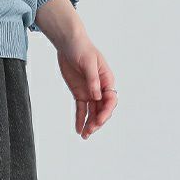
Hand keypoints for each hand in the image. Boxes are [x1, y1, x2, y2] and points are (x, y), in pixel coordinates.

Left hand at [34, 0, 117, 138]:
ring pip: (92, 112)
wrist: (69, 44)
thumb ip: (93, 80)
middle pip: (102, 109)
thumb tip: (96, 96)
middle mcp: (100, 88)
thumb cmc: (81, 48)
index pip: (111, 100)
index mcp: (107, 80)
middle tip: (89, 132)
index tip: (98, 120)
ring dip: (89, 124)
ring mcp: (90, 91)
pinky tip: (78, 129)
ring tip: (84, 135)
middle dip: (97, 121)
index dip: (106, 111)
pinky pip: (81, 109)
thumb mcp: (88, 62)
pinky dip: (80, 119)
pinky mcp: (80, 93)